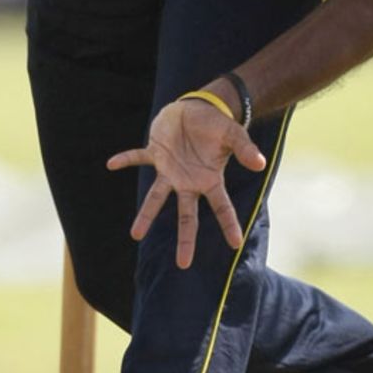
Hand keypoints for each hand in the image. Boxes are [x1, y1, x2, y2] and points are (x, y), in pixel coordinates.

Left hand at [107, 97, 265, 270]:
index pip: (221, 207)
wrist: (198, 109)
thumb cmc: (218, 125)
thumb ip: (245, 149)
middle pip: (186, 216)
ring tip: (135, 234)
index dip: (228, 224)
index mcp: (209, 180)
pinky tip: (111, 164)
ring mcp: (170, 169)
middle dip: (185, 239)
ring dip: (146, 215)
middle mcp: (188, 181)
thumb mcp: (233, 134)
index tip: (236, 244)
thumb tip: (261, 164)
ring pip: (156, 197)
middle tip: (183, 264)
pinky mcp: (156, 152)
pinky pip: (138, 157)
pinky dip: (126, 159)